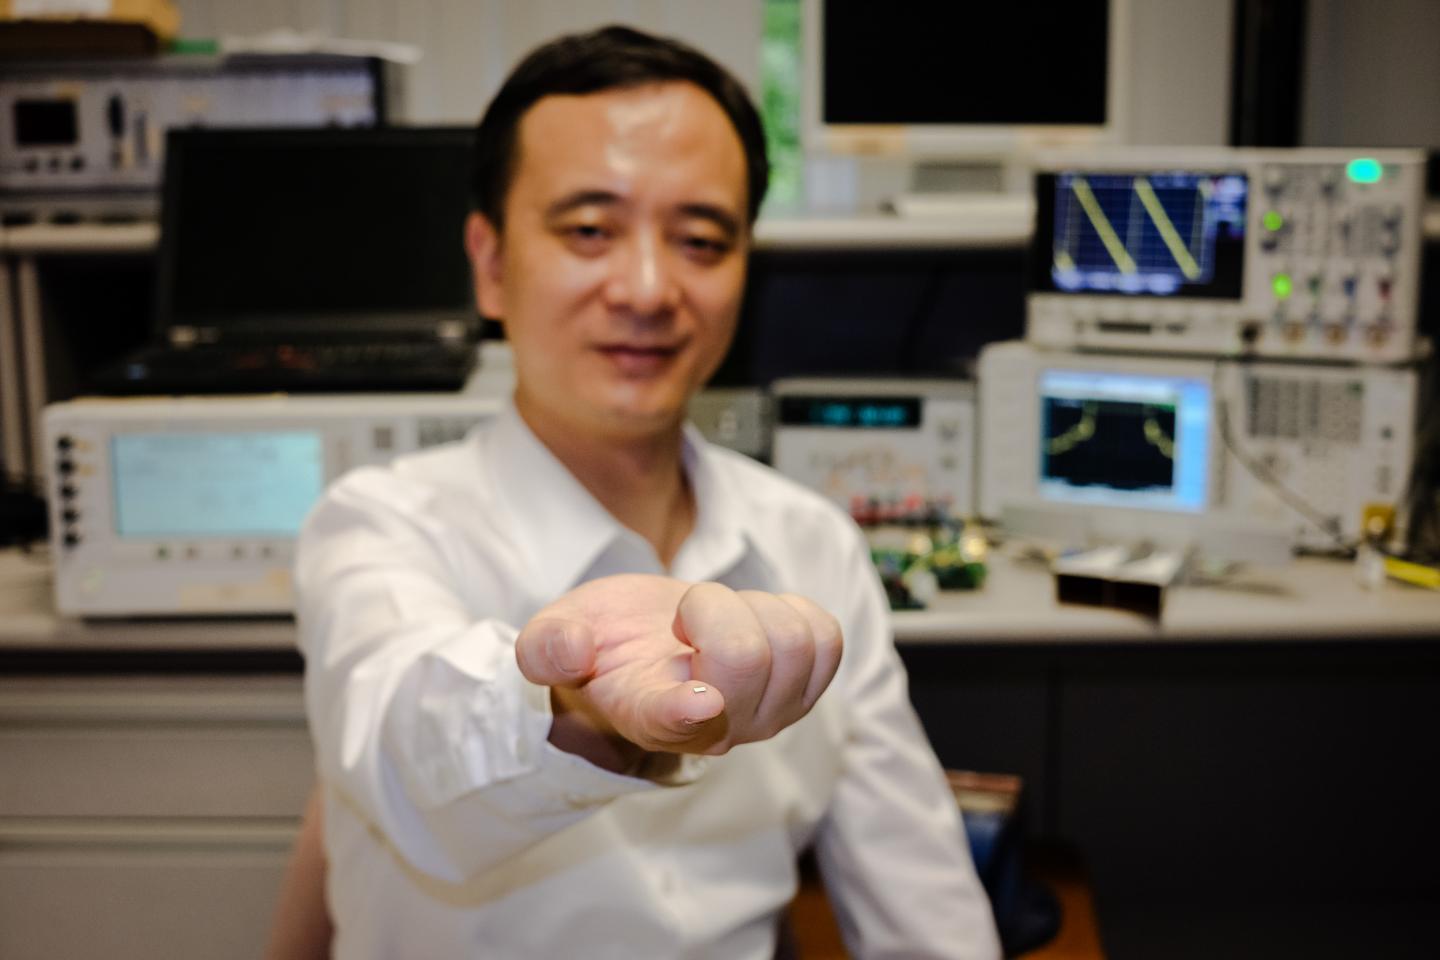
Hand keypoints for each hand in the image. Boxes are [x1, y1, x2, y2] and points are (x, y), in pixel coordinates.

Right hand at [514, 574, 842, 769]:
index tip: (699, 700)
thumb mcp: (552, 638)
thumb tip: (570, 650)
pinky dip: (792, 613)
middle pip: (747, 656)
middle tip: (682, 619)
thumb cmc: (600, 644)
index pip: (671, 723)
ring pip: (793, 641)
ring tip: (717, 622)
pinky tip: (755, 621)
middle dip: (713, 606)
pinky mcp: (804, 689)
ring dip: (753, 609)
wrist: (645, 649)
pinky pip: (825, 637)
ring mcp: (766, 715)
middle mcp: (715, 729)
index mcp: (646, 716)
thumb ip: (546, 648)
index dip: (687, 710)